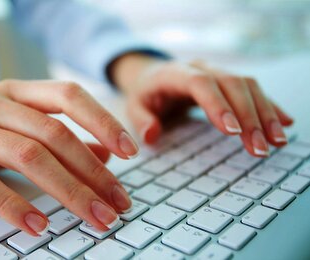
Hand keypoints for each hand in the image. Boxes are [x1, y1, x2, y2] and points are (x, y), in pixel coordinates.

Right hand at [0, 80, 135, 234]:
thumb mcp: (15, 129)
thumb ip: (57, 138)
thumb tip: (105, 156)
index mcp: (15, 92)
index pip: (68, 95)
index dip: (102, 121)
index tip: (130, 152)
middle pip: (54, 134)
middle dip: (92, 172)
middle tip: (118, 203)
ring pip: (27, 156)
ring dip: (67, 191)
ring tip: (93, 217)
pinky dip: (14, 205)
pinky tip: (38, 224)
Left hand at [110, 53, 292, 156]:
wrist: (154, 75)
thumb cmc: (145, 94)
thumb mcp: (134, 106)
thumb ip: (141, 120)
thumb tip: (151, 135)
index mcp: (174, 73)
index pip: (200, 83)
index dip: (218, 105)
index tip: (233, 131)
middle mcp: (201, 67)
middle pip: (232, 84)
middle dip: (249, 116)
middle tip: (259, 147)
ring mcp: (217, 72)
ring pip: (248, 86)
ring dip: (265, 113)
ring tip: (277, 141)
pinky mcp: (229, 81)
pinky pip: (254, 90)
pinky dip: (269, 107)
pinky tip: (284, 123)